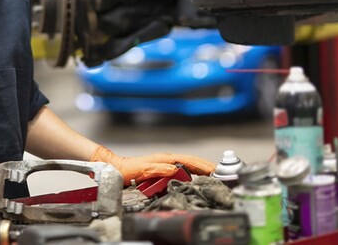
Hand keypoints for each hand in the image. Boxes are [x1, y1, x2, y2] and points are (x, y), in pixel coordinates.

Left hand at [90, 145, 215, 184]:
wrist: (119, 169)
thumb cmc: (131, 169)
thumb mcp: (146, 170)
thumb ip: (161, 169)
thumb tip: (176, 170)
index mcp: (166, 158)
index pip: (189, 160)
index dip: (203, 165)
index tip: (214, 170)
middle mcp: (167, 160)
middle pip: (191, 162)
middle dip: (205, 166)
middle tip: (218, 173)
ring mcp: (165, 164)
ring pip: (187, 166)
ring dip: (199, 170)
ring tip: (211, 175)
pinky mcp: (162, 169)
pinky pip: (181, 170)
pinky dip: (190, 173)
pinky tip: (194, 178)